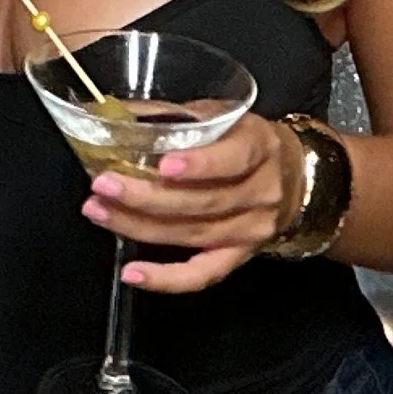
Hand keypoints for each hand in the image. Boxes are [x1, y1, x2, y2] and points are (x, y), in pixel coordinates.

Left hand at [80, 114, 299, 294]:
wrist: (292, 177)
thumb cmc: (244, 140)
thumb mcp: (219, 116)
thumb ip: (172, 117)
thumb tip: (111, 115)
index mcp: (259, 146)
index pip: (234, 159)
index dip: (200, 164)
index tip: (163, 165)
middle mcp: (261, 192)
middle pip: (204, 202)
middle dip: (147, 196)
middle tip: (104, 185)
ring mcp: (252, 230)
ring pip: (194, 235)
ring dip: (140, 227)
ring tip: (100, 212)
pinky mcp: (239, 256)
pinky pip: (203, 274)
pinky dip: (166, 278)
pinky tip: (132, 273)